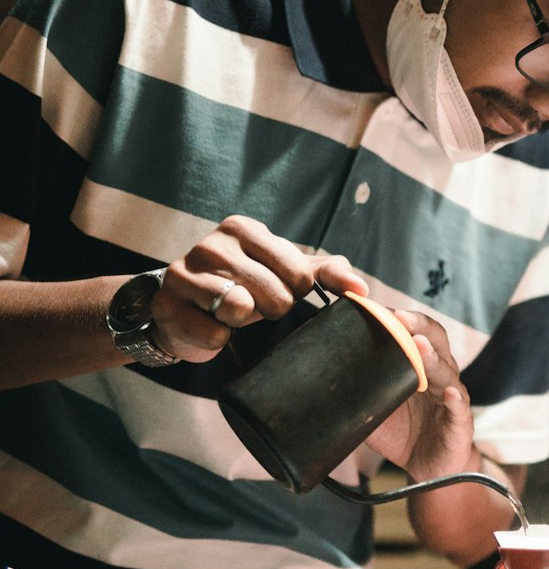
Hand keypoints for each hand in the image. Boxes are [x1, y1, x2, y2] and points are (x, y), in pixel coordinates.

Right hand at [149, 215, 368, 362]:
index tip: (278, 289)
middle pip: (275, 297)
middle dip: (271, 310)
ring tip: (231, 312)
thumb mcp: (287, 272)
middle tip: (253, 305)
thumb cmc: (245, 286)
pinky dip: (219, 340)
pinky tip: (209, 326)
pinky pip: (214, 336)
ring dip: (243, 323)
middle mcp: (212, 243)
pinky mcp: (167, 304)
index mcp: (244, 228)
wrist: (183, 310)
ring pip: (241, 311)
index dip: (296, 293)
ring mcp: (184, 271)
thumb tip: (361, 290)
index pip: (299, 274)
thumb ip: (328, 273)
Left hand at [362, 309, 475, 481]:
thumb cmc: (404, 431)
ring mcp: (451, 394)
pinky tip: (449, 393)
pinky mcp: (460, 420)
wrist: (429, 467)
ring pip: (445, 370)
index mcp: (420, 363)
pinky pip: (459, 406)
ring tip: (419, 346)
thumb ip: (357, 393)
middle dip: (418, 325)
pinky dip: (455, 399)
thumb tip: (320, 383)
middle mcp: (438, 372)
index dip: (396, 318)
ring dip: (432, 358)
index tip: (375, 307)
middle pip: (434, 339)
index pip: (411, 330)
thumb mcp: (374, 410)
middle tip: (400, 318)